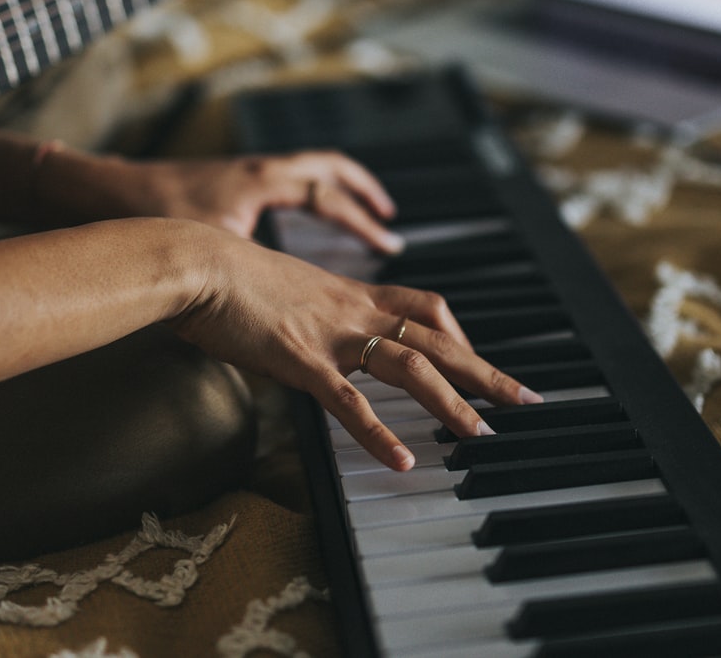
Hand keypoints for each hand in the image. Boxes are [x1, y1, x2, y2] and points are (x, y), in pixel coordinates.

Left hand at [50, 150, 404, 253]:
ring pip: (304, 167)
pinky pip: (281, 178)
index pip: (327, 195)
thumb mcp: (213, 254)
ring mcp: (241, 172)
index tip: (386, 241)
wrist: (107, 195)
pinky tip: (299, 218)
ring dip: (335, 186)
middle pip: (327, 166)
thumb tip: (280, 322)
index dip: (360, 220)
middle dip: (361, 189)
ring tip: (356, 208)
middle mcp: (257, 171)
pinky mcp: (225, 182)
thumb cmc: (153, 217)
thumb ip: (254, 284)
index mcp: (261, 183)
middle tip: (385, 214)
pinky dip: (302, 192)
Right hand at [168, 227, 539, 470]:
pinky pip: (350, 402)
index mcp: (349, 294)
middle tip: (524, 399)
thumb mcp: (278, 290)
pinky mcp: (301, 359)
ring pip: (410, 367)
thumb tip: (296, 336)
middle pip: (438, 338)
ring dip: (452, 404)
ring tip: (483, 436)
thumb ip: (300, 313)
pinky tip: (403, 460)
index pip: (424, 307)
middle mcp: (352, 310)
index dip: (458, 334)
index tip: (477, 360)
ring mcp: (331, 334)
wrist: (195, 260)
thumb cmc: (223, 275)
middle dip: (485, 371)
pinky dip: (380, 433)